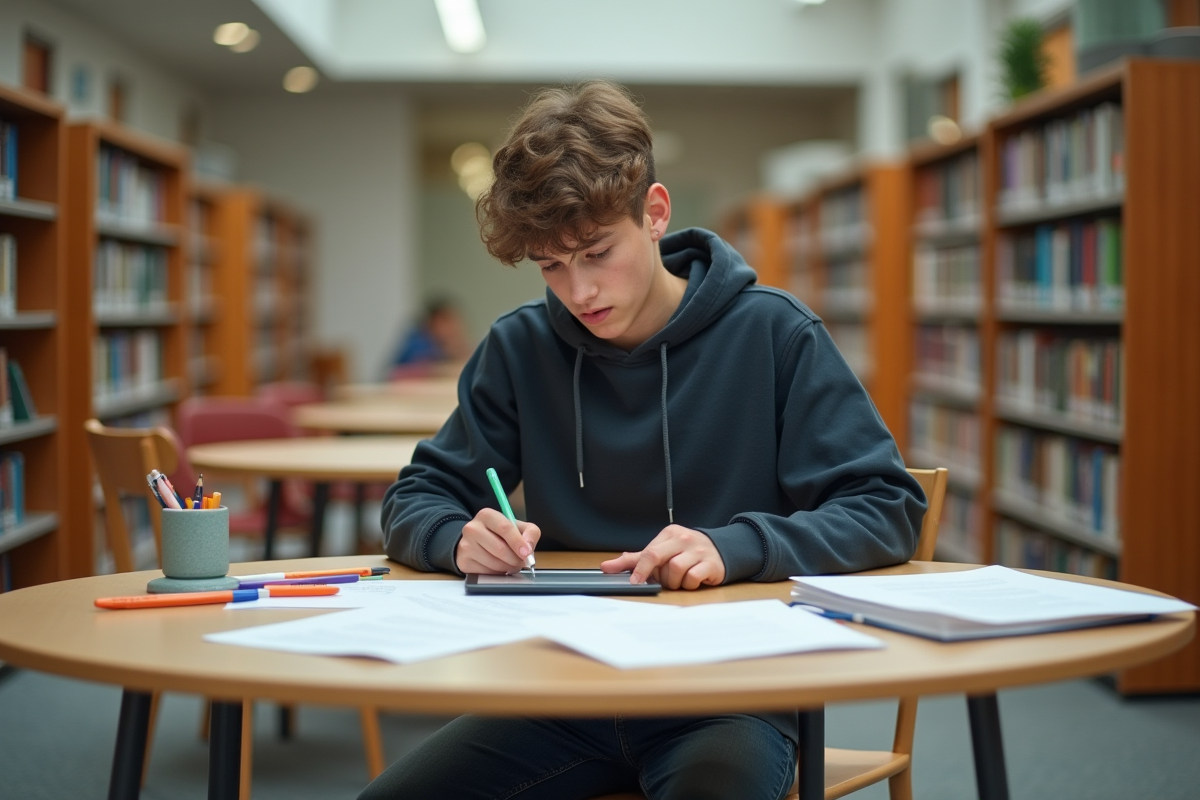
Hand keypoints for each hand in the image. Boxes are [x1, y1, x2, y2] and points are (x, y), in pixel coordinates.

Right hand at [455, 508, 540, 573]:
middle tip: (522, 562)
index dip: (518, 542)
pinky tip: (498, 567)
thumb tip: (528, 547)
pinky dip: (497, 573)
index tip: (526, 553)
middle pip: (500, 548)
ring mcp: (465, 546)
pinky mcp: (464, 562)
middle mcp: (472, 528)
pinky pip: (486, 573)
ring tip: (510, 564)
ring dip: (508, 567)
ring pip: (494, 563)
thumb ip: (530, 533)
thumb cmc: (500, 534)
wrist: (475, 542)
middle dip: (515, 559)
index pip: (505, 528)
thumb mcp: (517, 527)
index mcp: (487, 515)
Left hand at [599, 525, 725, 589]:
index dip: (639, 570)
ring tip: (678, 579)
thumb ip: (634, 560)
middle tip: (659, 581)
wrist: (719, 551)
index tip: (634, 582)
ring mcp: (698, 550)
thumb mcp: (660, 552)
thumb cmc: (684, 553)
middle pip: (659, 558)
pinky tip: (691, 580)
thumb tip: (606, 566)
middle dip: (656, 575)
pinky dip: (689, 584)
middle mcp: (683, 539)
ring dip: (674, 581)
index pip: (648, 552)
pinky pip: (693, 577)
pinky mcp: (711, 563)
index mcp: (669, 534)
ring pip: (676, 570)